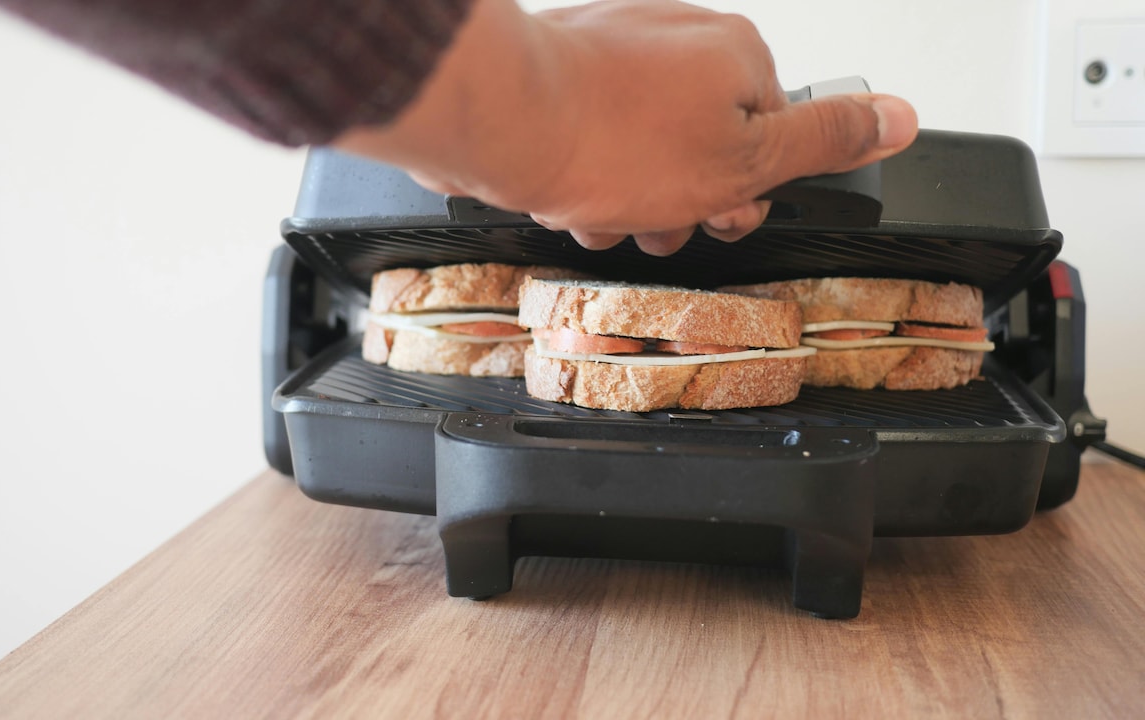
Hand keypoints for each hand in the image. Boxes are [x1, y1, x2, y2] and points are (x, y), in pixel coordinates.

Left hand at [335, 0, 917, 255]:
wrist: (500, 120)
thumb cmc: (610, 139)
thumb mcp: (743, 161)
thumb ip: (823, 142)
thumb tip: (900, 118)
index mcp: (739, 56)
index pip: (773, 140)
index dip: (742, 194)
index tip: (713, 210)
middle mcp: (685, 42)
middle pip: (705, 150)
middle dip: (679, 202)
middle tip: (653, 217)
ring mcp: (624, 54)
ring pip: (646, 154)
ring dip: (628, 200)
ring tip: (601, 209)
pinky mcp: (574, 74)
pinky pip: (599, 142)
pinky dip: (587, 176)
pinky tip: (570, 194)